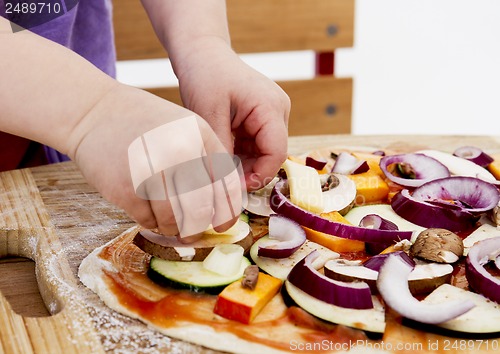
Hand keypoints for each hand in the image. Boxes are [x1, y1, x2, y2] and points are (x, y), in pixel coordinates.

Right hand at [67, 84, 242, 239]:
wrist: (92, 111)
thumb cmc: (142, 123)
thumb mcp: (183, 128)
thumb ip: (204, 160)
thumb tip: (219, 206)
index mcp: (200, 135)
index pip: (226, 183)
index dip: (228, 211)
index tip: (223, 225)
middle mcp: (180, 152)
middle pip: (202, 208)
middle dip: (198, 227)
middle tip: (193, 232)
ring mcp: (152, 170)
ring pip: (175, 220)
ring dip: (173, 228)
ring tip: (168, 222)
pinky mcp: (126, 188)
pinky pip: (148, 220)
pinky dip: (151, 223)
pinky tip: (148, 212)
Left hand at [173, 38, 290, 190]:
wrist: (201, 52)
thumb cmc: (204, 75)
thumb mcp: (209, 115)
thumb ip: (220, 151)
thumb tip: (224, 186)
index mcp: (271, 107)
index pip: (276, 152)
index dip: (258, 175)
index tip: (234, 187)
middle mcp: (278, 111)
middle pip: (271, 155)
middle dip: (249, 171)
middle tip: (222, 181)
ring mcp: (271, 114)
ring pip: (263, 152)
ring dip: (242, 164)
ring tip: (218, 165)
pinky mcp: (261, 117)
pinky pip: (255, 144)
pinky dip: (239, 154)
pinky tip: (221, 154)